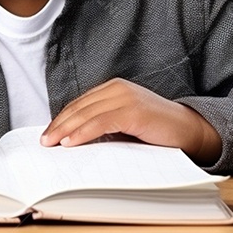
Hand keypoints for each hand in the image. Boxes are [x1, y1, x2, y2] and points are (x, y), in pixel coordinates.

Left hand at [39, 78, 221, 164]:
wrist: (189, 131)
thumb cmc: (156, 132)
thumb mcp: (124, 126)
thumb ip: (103, 127)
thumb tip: (73, 140)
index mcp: (113, 89)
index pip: (79, 104)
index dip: (61, 119)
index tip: (47, 133)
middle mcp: (117, 89)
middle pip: (79, 107)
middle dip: (59, 125)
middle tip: (43, 141)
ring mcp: (126, 98)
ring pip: (87, 114)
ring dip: (65, 129)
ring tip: (51, 143)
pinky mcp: (133, 111)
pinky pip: (101, 122)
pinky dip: (83, 133)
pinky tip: (71, 142)